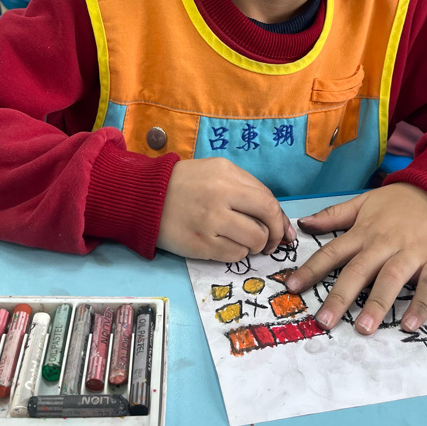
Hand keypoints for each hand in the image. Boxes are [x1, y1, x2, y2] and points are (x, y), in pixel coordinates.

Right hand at [158, 157, 295, 260]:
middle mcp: (220, 196)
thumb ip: (247, 188)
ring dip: (256, 245)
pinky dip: (238, 253)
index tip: (281, 229)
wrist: (145, 198)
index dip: (279, 218)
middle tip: (270, 241)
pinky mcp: (201, 244)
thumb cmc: (186, 183)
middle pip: (266, 220)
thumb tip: (278, 218)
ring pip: (254, 241)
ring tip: (244, 242)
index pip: (267, 200)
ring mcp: (210, 222)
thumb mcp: (217, 171)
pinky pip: (235, 255)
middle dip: (274, 234)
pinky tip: (227, 245)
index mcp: (227, 175)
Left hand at [284, 183, 426, 333]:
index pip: (332, 252)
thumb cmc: (398, 203)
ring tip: (363, 329)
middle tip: (323, 322)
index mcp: (363, 232)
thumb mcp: (363, 203)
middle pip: (358, 271)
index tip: (292, 287)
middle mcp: (384, 243)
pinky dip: (420, 306)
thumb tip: (303, 224)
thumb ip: (334, 215)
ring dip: (377, 304)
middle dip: (339, 296)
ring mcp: (411, 253)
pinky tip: (409, 325)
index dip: (312, 269)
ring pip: (391, 279)